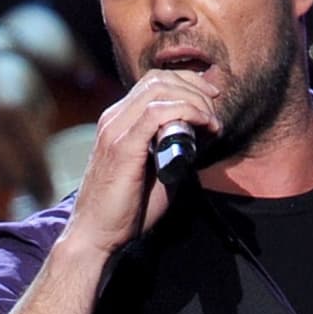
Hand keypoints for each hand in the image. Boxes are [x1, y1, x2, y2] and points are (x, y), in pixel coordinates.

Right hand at [0, 49, 55, 208]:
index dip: (42, 182)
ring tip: (11, 178)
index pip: (33, 159)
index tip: (48, 197)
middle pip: (10, 172)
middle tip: (33, 191)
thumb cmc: (19, 91)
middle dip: (24, 185)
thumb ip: (41, 137)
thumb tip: (54, 177)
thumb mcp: (39, 106)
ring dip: (0, 181)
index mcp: (14, 110)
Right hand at [60, 69, 221, 258]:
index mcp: (119, 120)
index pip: (154, 81)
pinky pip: (157, 113)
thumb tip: (202, 134)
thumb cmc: (128, 207)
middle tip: (215, 111)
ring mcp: (115, 129)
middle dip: (196, 88)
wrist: (97, 234)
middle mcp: (114, 117)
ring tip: (212, 122)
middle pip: (160, 79)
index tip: (212, 100)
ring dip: (195, 100)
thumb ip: (175, 148)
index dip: (188, 83)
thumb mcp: (158, 169)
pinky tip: (203, 125)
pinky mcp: (122, 146)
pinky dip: (187, 112)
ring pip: (159, 89)